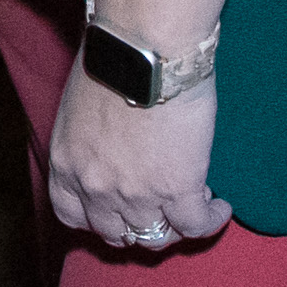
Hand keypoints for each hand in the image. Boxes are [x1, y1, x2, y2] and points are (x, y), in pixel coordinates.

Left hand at [47, 66, 233, 251]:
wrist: (144, 49)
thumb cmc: (114, 60)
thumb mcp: (79, 106)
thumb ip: (88, 139)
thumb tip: (108, 145)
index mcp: (66, 162)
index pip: (71, 214)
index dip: (96, 219)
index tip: (116, 211)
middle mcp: (94, 186)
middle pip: (115, 233)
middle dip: (137, 226)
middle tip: (158, 210)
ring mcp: (135, 194)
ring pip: (155, 237)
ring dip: (175, 227)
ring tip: (194, 205)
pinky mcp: (177, 191)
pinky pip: (196, 227)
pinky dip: (211, 220)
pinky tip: (220, 206)